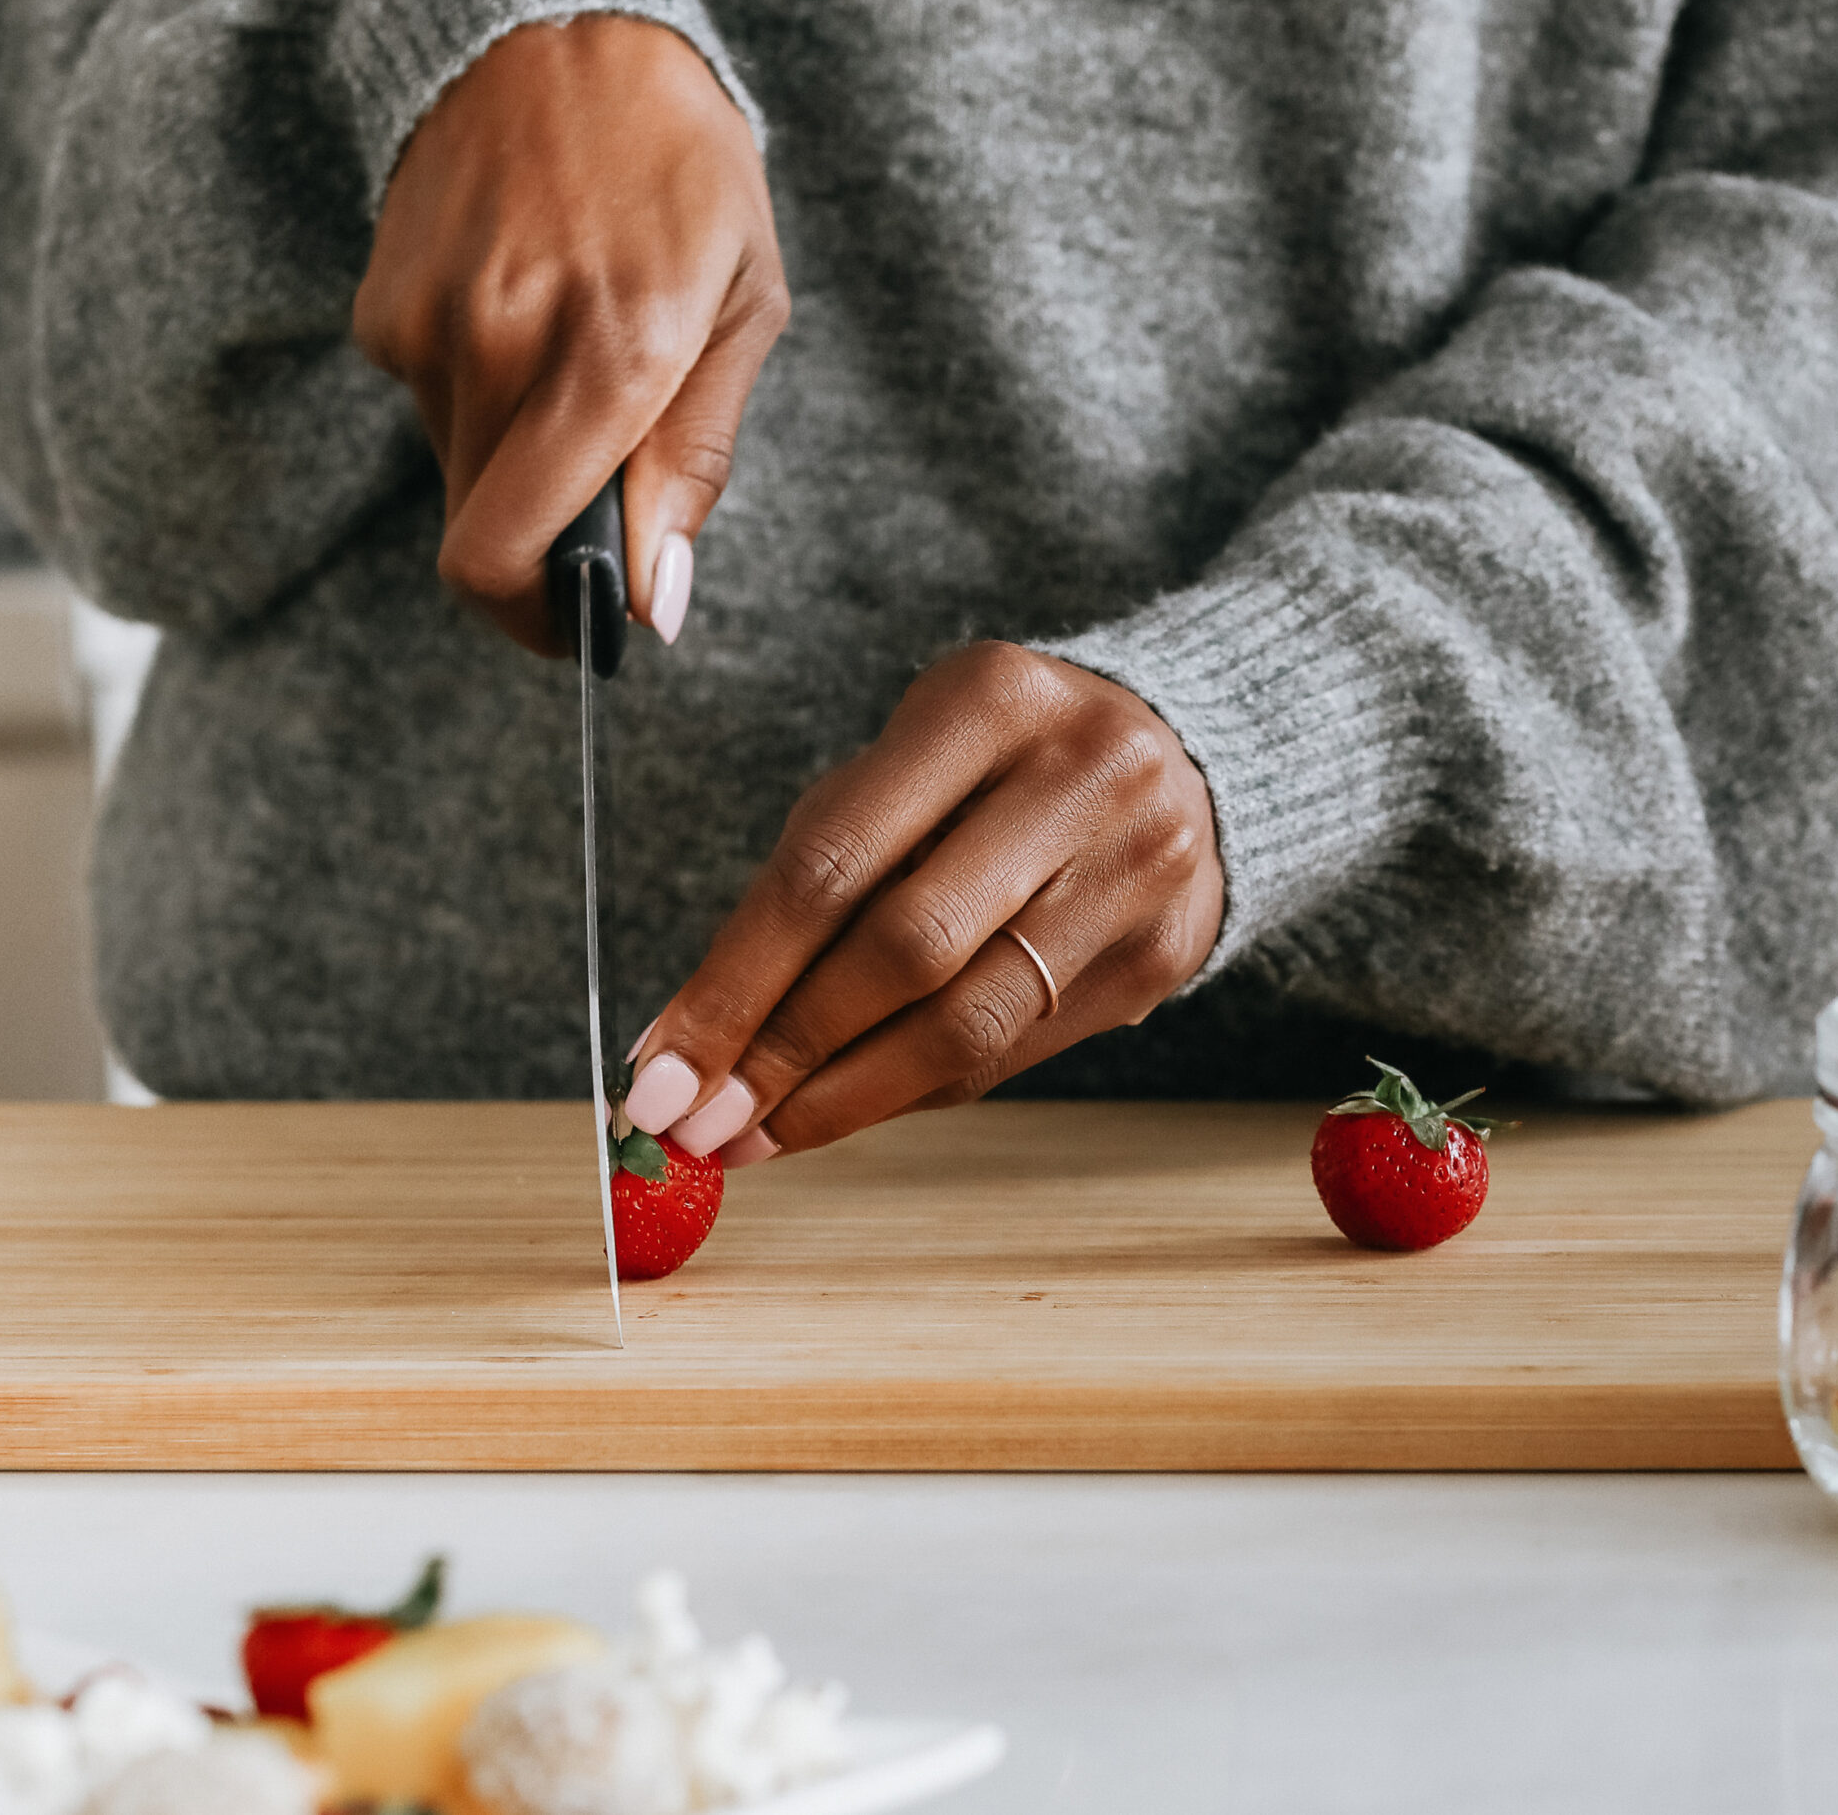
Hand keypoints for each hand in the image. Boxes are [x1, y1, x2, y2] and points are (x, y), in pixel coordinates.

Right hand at [353, 15, 785, 653]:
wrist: (553, 29)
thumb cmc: (679, 167)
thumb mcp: (744, 304)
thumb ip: (697, 462)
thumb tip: (655, 604)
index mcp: (611, 356)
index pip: (504, 558)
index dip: (537, 624)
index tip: (579, 627)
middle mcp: (503, 347)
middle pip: (481, 536)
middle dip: (542, 549)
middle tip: (602, 503)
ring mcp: (429, 326)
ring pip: (458, 473)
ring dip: (516, 461)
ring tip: (572, 357)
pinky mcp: (382, 309)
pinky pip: (429, 405)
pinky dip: (477, 395)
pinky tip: (522, 309)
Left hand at [621, 644, 1224, 1161]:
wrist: (1181, 757)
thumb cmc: (990, 767)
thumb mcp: (902, 769)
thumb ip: (808, 881)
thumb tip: (688, 1039)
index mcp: (987, 699)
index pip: (832, 862)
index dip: (736, 980)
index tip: (656, 1068)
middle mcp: (1081, 776)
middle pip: (903, 949)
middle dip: (782, 1051)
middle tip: (694, 1124)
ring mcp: (1137, 869)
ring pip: (965, 1023)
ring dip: (840, 1098)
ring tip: (753, 1137)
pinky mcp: (1161, 955)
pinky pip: (1009, 1053)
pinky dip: (909, 1091)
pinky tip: (840, 1109)